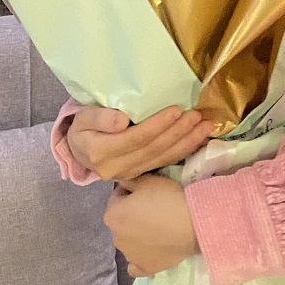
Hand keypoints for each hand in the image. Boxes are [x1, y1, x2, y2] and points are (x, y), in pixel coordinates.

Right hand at [67, 104, 211, 181]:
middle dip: (178, 132)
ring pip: (163, 157)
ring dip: (187, 142)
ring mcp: (130, 174)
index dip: (158, 125)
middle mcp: (117, 168)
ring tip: (204, 125)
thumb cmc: (83, 127)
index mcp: (101, 152)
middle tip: (196, 115)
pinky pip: (165, 162)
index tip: (176, 110)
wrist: (80, 150)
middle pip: (153, 149)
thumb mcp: (83, 117)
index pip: (136, 138)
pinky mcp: (141, 174)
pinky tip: (199, 139)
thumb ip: (100, 118)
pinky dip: (184, 150)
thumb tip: (122, 121)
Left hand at [104, 175, 198, 277]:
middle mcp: (116, 238)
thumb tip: (123, 183)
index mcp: (112, 216)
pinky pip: (137, 265)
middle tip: (153, 208)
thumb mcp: (147, 180)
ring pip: (130, 242)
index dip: (130, 192)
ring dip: (138, 234)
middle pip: (122, 221)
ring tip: (159, 228)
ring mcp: (130, 256)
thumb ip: (129, 181)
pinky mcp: (145, 268)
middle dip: (133, 215)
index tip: (145, 191)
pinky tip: (151, 252)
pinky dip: (141, 258)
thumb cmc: (167, 199)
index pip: (117, 198)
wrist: (192, 224)